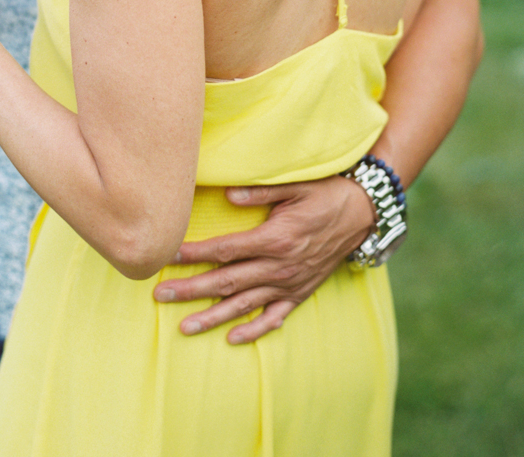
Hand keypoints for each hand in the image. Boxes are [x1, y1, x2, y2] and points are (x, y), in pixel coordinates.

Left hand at [153, 176, 373, 343]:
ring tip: (183, 327)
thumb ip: (261, 191)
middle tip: (159, 295)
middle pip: (226, 281)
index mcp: (275, 238)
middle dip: (190, 289)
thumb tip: (228, 194)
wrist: (364, 213)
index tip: (167, 255)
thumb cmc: (326, 193)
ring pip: (244, 305)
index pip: (225, 250)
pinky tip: (231, 339)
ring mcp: (290, 284)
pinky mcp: (300, 293)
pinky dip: (253, 330)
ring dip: (212, 317)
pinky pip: (273, 318)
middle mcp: (280, 267)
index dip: (194, 254)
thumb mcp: (295, 185)